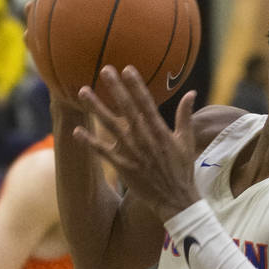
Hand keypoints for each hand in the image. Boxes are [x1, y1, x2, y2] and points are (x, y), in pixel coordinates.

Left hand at [74, 65, 198, 220]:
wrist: (176, 200)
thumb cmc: (182, 170)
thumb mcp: (187, 142)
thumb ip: (186, 116)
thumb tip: (191, 92)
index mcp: (160, 131)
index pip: (146, 103)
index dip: (136, 85)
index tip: (126, 68)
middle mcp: (145, 139)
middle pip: (127, 109)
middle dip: (115, 88)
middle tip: (104, 69)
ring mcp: (133, 153)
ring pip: (111, 126)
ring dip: (97, 108)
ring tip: (83, 92)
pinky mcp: (124, 168)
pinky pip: (104, 152)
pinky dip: (91, 142)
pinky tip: (78, 131)